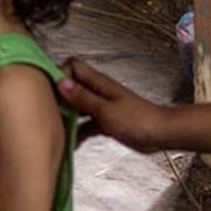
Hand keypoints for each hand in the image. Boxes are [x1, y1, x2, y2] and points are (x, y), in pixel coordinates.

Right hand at [57, 56, 173, 150]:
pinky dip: (78, 132)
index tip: (50, 92)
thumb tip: (60, 82)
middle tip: (50, 114)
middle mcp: (98, 92)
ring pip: (77, 107)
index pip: (72, 67)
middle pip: (71, 87)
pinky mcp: (105, 121)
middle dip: (59, 99)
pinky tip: (72, 143)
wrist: (161, 134)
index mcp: (98, 83)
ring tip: (57, 130)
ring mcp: (101, 107)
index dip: (59, 75)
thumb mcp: (105, 110)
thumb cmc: (138, 120)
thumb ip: (82, 97)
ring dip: (67, 117)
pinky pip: (85, 124)